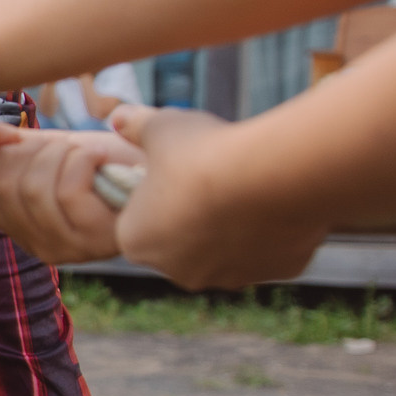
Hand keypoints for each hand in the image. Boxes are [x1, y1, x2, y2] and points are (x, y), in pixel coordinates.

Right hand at [0, 123, 140, 265]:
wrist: (170, 169)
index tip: (33, 143)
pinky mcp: (93, 241)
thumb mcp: (55, 149)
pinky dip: (85, 161)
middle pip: (6, 187)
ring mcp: (65, 248)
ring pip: (33, 188)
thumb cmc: (114, 163)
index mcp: (24, 227)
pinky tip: (104, 161)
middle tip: (71, 147)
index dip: (1, 158)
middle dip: (38, 151)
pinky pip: (66, 191)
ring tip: (91, 154)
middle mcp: (39, 246)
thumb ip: (13, 145)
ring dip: (65, 154)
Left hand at [109, 105, 329, 289]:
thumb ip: (135, 126)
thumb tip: (119, 117)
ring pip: (225, 251)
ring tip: (245, 187)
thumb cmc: (204, 153)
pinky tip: (277, 201)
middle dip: (191, 217)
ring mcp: (227, 278)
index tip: (172, 173)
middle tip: (210, 180)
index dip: (154, 196)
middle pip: (179, 242)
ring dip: (231, 227)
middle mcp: (177, 271)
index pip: (137, 221)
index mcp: (136, 243)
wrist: (272, 172)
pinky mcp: (274, 273)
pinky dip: (272, 231)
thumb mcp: (161, 128)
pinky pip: (269, 251)